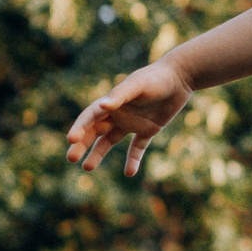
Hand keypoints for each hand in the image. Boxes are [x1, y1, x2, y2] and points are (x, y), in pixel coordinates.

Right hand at [66, 58, 191, 174]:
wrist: (180, 77)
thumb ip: (121, 95)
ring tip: (87, 168)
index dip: (80, 127)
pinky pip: (138, 147)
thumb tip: (103, 107)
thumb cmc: (156, 78)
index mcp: (112, 102)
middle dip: (82, 144)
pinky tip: (130, 173)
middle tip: (71, 158)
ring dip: (99, 153)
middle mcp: (119, 113)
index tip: (72, 140)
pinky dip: (133, 159)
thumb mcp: (138, 85)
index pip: (90, 117)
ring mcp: (133, 123)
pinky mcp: (148, 129)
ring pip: (110, 141)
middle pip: (95, 131)